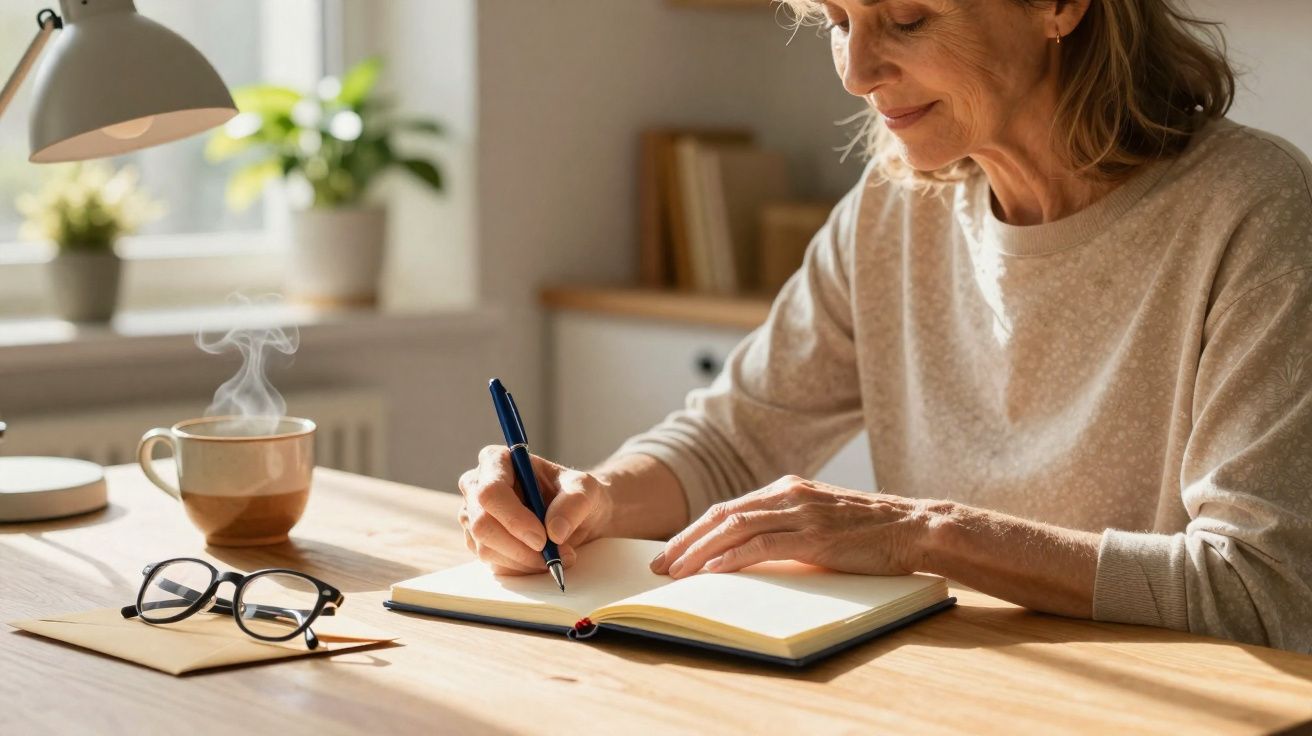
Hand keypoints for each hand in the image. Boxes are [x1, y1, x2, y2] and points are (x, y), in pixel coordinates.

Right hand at [457, 446, 613, 574]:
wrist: (577, 517)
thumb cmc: (575, 494)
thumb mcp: (587, 490)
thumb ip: (574, 503)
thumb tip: (554, 532)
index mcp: (496, 460)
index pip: (491, 491)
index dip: (514, 518)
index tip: (542, 538)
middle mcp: (477, 486)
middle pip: (482, 524)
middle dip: (520, 547)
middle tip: (553, 555)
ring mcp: (473, 517)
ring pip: (487, 549)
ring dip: (526, 560)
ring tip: (558, 556)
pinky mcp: (479, 543)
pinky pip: (494, 564)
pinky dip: (523, 568)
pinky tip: (543, 560)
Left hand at [649, 475, 935, 578]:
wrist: (913, 527)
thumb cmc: (870, 531)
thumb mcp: (821, 520)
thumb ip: (788, 527)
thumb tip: (754, 552)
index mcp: (787, 488)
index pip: (728, 509)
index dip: (694, 531)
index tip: (671, 551)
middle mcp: (788, 494)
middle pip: (721, 515)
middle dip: (685, 541)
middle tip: (659, 565)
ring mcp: (800, 513)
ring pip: (733, 528)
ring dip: (698, 551)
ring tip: (675, 572)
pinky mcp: (813, 536)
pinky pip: (761, 546)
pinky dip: (730, 558)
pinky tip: (711, 572)